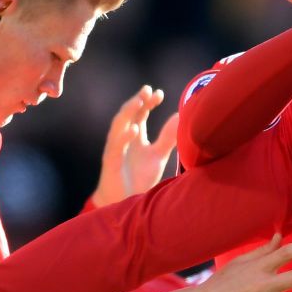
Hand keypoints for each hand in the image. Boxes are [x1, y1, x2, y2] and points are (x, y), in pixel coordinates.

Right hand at [91, 86, 176, 207]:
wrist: (125, 202)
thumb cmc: (139, 178)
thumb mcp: (157, 156)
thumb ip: (167, 138)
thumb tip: (180, 116)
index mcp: (135, 137)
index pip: (140, 114)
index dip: (147, 103)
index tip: (159, 93)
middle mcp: (123, 139)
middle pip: (128, 115)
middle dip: (137, 101)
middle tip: (147, 90)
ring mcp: (116, 149)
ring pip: (118, 126)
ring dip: (128, 112)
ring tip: (139, 101)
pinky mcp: (111, 162)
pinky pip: (116, 146)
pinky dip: (124, 137)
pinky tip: (135, 129)